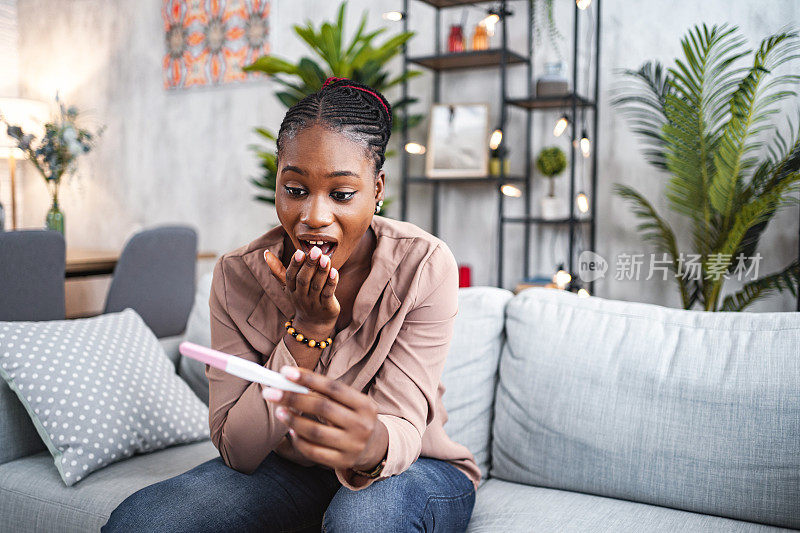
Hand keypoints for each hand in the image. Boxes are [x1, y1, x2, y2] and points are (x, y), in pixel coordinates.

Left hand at [262, 366, 388, 471]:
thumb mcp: (349, 403)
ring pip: (315, 431)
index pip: (333, 388)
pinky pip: (313, 452)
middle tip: (270, 392)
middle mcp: (361, 425)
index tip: (285, 372)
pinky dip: (298, 440)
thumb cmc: (352, 417)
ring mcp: (353, 446)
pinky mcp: (342, 462)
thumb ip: (325, 393)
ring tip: (279, 411)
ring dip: (292, 419)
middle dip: (292, 398)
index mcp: (364, 405)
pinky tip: (291, 431)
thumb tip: (290, 381)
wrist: (374, 447)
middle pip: (322, 408)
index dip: (308, 379)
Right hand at [265, 246, 339, 329]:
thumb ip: (278, 269)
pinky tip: (334, 272)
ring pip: (317, 285)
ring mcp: (313, 302)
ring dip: (321, 271)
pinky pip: (328, 294)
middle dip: (309, 264)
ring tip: (326, 258)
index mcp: (291, 289)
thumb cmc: (302, 297)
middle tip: (316, 251)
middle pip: (303, 279)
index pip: (290, 276)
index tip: (300, 251)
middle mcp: (301, 296)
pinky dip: (331, 283)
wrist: (314, 324)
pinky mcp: (326, 307)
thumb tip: (266, 253)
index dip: (295, 264)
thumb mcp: (288, 285)